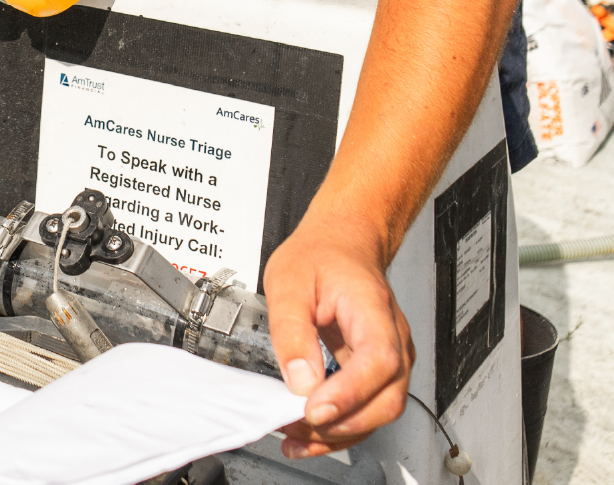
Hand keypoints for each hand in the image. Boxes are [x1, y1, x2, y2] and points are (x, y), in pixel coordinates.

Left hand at [263, 220, 413, 458]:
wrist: (341, 244)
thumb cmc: (319, 256)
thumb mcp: (289, 281)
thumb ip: (292, 330)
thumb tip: (300, 381)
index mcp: (374, 311)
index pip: (379, 361)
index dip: (350, 392)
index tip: (315, 408)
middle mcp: (393, 340)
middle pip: (387, 398)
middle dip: (343, 423)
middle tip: (297, 425)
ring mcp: (390, 359)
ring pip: (379, 412)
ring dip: (340, 434)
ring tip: (296, 437)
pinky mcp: (375, 372)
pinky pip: (365, 408)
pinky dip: (339, 427)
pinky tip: (309, 434)